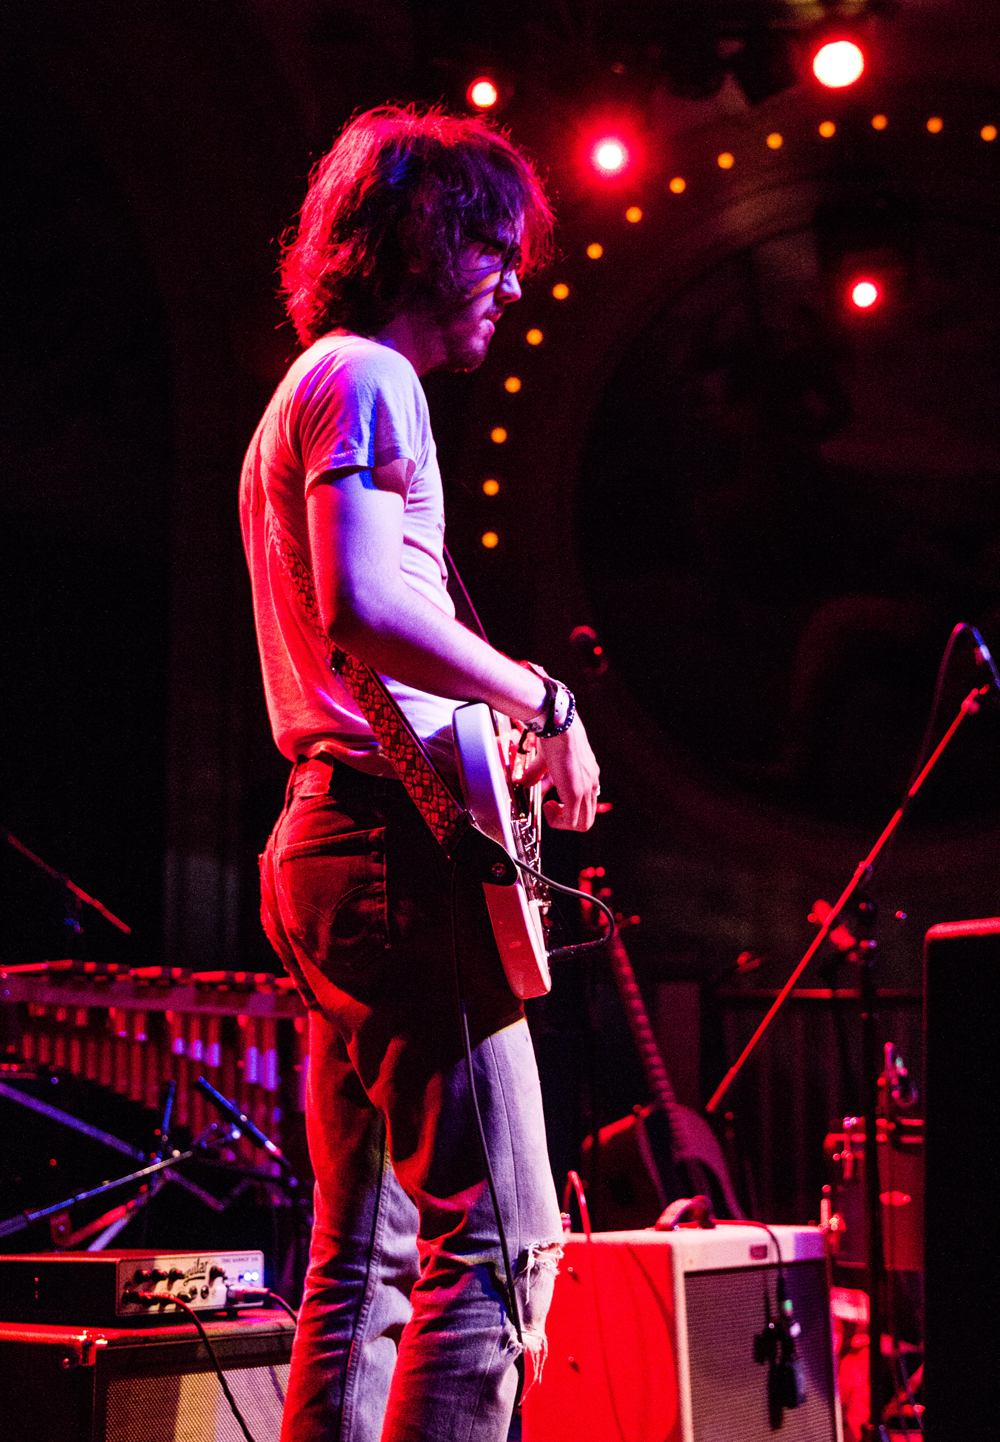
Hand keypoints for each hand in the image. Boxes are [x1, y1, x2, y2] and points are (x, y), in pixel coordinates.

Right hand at [522, 713, 600, 830]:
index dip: (569, 808)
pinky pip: (571, 822)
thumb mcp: (546, 759)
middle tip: (551, 808)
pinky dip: (558, 821)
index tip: (553, 802)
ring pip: (583, 823)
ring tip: (549, 808)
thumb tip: (523, 783)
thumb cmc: (554, 736)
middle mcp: (592, 783)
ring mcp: (587, 789)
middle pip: (588, 818)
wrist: (559, 727)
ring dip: (563, 822)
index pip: (587, 803)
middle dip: (567, 819)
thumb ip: (536, 774)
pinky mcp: (576, 794)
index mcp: (589, 775)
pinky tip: (547, 806)